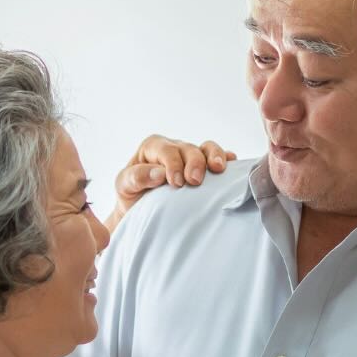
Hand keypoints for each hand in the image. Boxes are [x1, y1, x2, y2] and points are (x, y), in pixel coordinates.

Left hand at [106, 136, 235, 229]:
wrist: (141, 209)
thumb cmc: (131, 195)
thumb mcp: (124, 186)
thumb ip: (136, 177)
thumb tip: (159, 174)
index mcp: (153, 147)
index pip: (166, 150)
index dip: (173, 164)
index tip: (176, 183)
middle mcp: (174, 148)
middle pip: (189, 149)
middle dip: (194, 163)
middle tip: (195, 181)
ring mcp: (191, 156)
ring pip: (207, 148)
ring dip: (215, 156)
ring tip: (218, 169)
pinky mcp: (205, 167)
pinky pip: (219, 157)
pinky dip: (227, 159)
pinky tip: (232, 164)